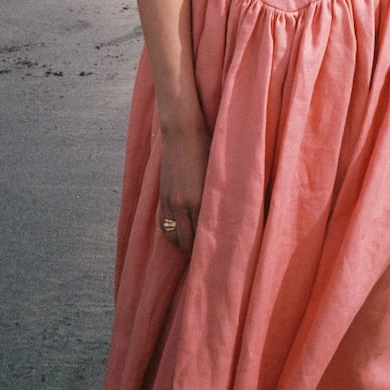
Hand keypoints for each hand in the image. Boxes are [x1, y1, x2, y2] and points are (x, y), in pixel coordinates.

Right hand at [158, 120, 210, 254]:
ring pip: (173, 236)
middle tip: (207, 258)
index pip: (204, 236)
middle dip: (195, 252)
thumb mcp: (217, 174)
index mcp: (200, 199)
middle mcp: (183, 204)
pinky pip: (163, 224)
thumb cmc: (207, 148)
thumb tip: (227, 216)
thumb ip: (219, 196)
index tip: (220, 256)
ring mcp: (170, 201)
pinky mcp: (162, 195)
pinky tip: (179, 236)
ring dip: (182, 245)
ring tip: (192, 249)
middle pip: (187, 241)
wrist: (182, 131)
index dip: (210, 249)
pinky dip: (171, 233)